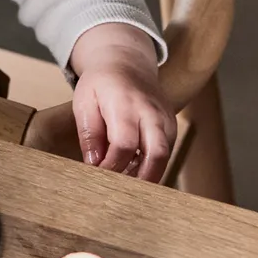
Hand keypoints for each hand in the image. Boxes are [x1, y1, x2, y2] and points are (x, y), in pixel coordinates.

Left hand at [69, 23, 176, 182]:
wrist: (128, 63)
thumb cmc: (101, 83)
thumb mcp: (84, 102)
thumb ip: (89, 133)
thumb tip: (94, 164)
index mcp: (125, 104)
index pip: (124, 145)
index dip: (112, 166)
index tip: (97, 177)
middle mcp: (152, 113)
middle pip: (156, 154)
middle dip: (140, 180)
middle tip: (119, 194)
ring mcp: (167, 120)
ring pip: (165, 157)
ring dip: (146, 176)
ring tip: (124, 187)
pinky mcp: (173, 127)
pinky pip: (166, 153)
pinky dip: (152, 167)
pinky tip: (133, 174)